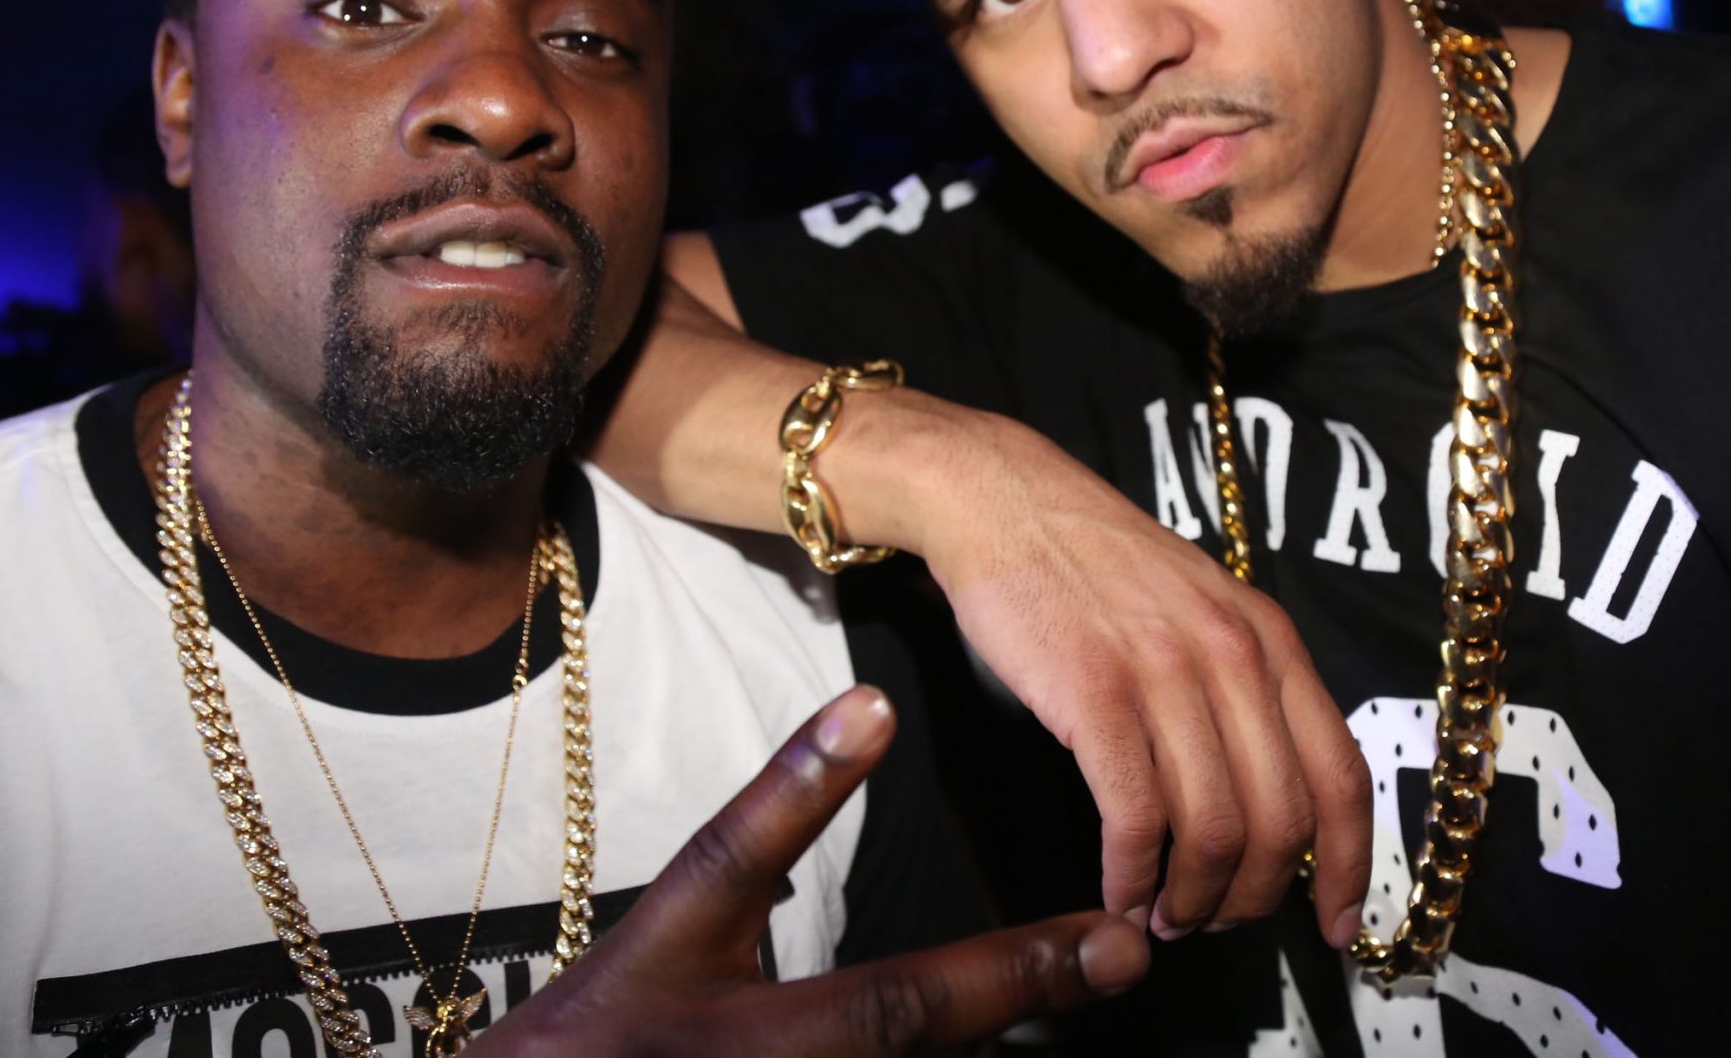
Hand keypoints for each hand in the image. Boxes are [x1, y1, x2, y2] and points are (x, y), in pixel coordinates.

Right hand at [480, 686, 1148, 1054]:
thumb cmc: (603, 1023)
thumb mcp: (681, 909)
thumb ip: (775, 815)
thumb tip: (870, 707)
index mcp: (769, 1036)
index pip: (905, 1001)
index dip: (1015, 972)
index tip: (1114, 942)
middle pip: (930, 1057)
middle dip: (1030, 1010)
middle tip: (1126, 958)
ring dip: (990, 1043)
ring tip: (1083, 984)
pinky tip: (1003, 1037)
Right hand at [907, 408, 1375, 948]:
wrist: (1007, 500)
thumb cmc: (1098, 564)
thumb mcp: (1203, 607)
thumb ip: (1244, 687)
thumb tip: (1270, 798)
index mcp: (1271, 640)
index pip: (1340, 776)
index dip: (1346, 866)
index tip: (1333, 924)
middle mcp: (1234, 656)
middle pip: (1280, 820)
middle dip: (1250, 897)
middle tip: (1213, 923)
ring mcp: (1166, 672)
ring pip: (1213, 829)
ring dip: (1190, 898)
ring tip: (1164, 917)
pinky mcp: (1095, 692)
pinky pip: (1135, 815)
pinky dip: (1132, 874)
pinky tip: (1120, 890)